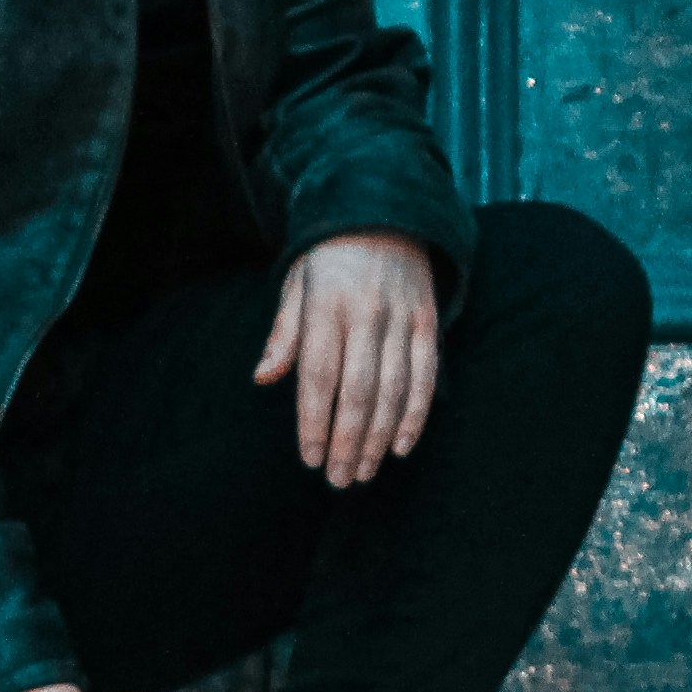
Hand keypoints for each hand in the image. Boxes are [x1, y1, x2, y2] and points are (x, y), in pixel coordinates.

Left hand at [260, 230, 441, 490]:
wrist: (386, 211)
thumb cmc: (329, 259)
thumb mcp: (296, 285)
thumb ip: (284, 334)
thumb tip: (263, 378)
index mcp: (326, 305)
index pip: (319, 375)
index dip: (314, 422)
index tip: (310, 459)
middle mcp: (365, 313)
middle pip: (358, 391)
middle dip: (347, 442)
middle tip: (339, 480)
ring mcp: (402, 317)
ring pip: (393, 390)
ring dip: (379, 438)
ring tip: (365, 472)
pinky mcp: (428, 321)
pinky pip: (426, 375)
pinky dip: (416, 414)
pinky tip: (402, 446)